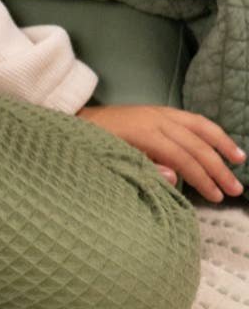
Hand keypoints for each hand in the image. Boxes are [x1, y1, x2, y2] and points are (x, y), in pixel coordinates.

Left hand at [79, 103, 244, 202]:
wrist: (75, 119)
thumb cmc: (89, 144)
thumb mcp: (109, 159)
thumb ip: (140, 169)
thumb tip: (174, 178)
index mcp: (146, 134)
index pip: (183, 159)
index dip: (202, 179)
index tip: (216, 197)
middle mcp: (158, 120)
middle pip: (196, 145)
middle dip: (217, 168)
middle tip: (235, 189)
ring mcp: (160, 113)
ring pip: (200, 127)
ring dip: (222, 144)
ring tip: (239, 161)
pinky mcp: (160, 111)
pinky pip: (192, 120)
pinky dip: (209, 131)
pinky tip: (220, 142)